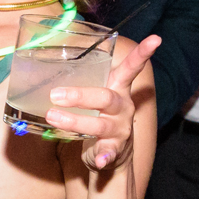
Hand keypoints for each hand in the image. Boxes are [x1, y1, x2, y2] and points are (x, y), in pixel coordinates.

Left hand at [46, 34, 159, 171]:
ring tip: (53, 117)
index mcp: (118, 89)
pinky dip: (104, 156)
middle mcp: (122, 107)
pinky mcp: (115, 149)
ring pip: (101, 124)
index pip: (131, 68)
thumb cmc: (98, 116)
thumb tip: (43, 67)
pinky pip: (110, 152)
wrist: (111, 154)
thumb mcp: (95, 96)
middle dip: (80, 95)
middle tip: (55, 94)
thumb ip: (81, 82)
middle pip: (106, 97)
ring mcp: (120, 129)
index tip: (155, 39)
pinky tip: (99, 159)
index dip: (143, 53)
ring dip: (76, 121)